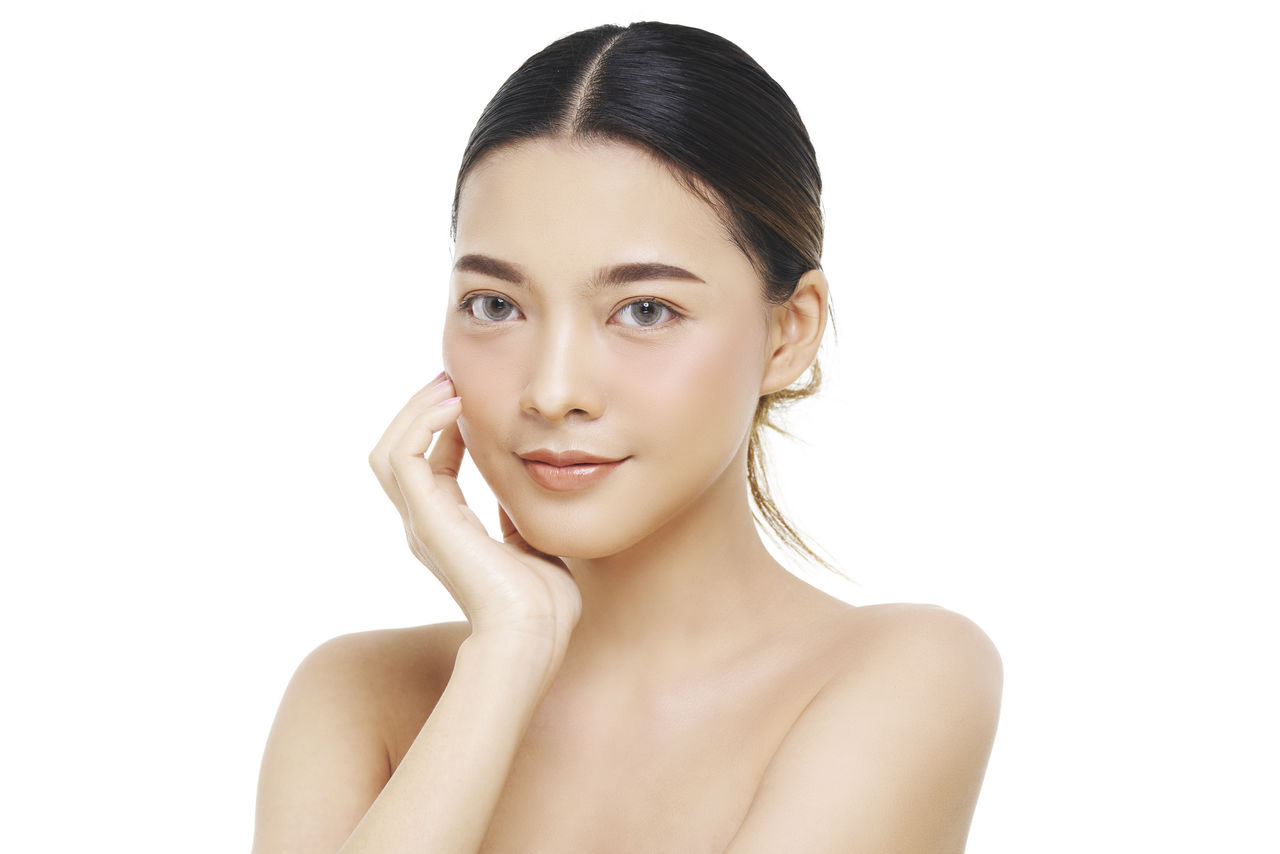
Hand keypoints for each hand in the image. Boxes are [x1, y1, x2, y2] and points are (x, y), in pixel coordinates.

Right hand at [368, 374, 581, 652]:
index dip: (447, 428)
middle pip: (398, 452)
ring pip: (390, 449)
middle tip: (450, 379)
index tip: (471, 399)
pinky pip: (404, 456)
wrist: (535, 633)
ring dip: (415, 410)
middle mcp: (425, 524)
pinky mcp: (426, 517)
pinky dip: (421, 424)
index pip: (432, 465)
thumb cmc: (543, 602)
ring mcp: (420, 522)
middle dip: (421, 411)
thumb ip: (518, 515)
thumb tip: (526, 487)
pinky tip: (453, 406)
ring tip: (447, 384)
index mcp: (448, 529)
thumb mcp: (532, 542)